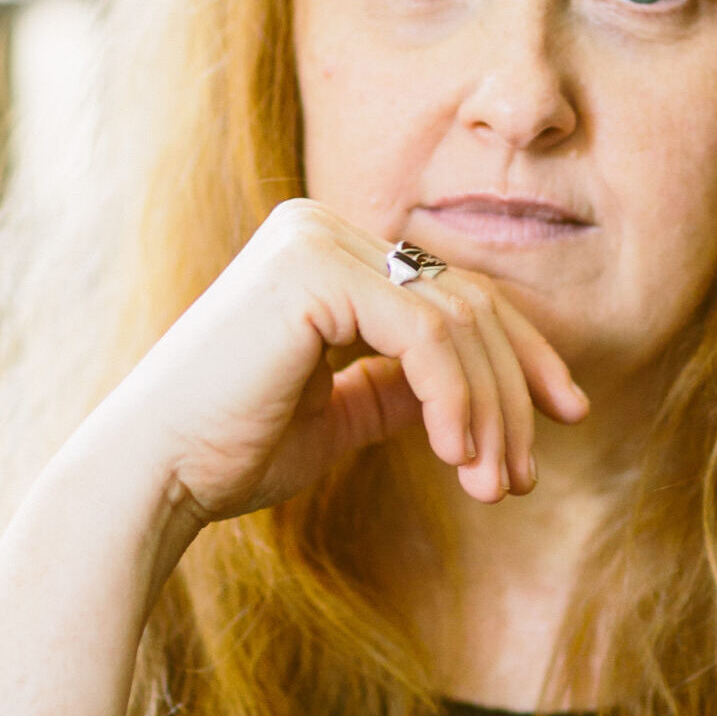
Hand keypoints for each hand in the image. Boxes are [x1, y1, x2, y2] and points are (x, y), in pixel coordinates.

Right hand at [114, 198, 589, 521]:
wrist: (151, 473)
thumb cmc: (229, 450)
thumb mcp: (340, 416)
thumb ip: (402, 389)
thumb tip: (477, 392)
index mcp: (326, 252)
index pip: (453, 292)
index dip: (520, 355)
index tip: (565, 416)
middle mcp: (323, 228)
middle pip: (467, 301)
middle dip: (514, 391)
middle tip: (527, 475)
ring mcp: (317, 241)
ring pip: (457, 321)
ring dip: (490, 412)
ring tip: (494, 486)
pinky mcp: (315, 270)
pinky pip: (426, 336)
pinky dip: (456, 400)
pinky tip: (457, 458)